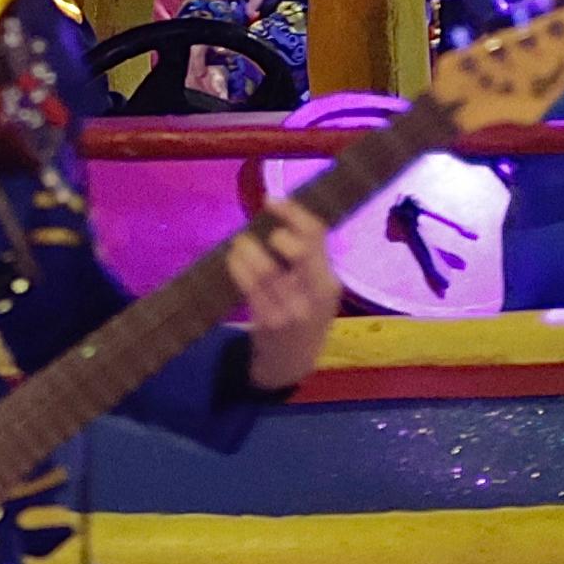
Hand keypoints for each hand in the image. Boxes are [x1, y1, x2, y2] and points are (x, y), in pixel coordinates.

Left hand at [222, 205, 341, 389]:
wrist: (292, 363)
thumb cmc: (303, 317)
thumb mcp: (316, 289)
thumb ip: (308, 258)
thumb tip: (281, 215)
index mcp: (329, 281)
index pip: (318, 235)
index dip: (293, 212)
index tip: (271, 201)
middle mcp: (315, 294)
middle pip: (299, 250)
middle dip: (276, 233)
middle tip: (258, 233)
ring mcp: (293, 310)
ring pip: (268, 268)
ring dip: (248, 250)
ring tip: (239, 244)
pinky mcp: (269, 323)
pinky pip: (250, 287)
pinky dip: (238, 267)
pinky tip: (233, 261)